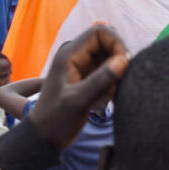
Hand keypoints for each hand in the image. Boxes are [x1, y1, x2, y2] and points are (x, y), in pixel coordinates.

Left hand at [29, 26, 128, 150]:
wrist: (44, 137)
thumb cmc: (56, 120)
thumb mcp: (78, 101)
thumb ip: (100, 80)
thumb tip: (124, 60)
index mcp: (69, 54)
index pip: (100, 32)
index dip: (116, 43)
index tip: (125, 64)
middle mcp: (75, 54)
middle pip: (106, 42)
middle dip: (118, 58)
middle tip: (121, 81)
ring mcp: (81, 65)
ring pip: (108, 55)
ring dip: (116, 70)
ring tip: (113, 92)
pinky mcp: (86, 76)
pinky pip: (106, 68)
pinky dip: (113, 79)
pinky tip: (109, 97)